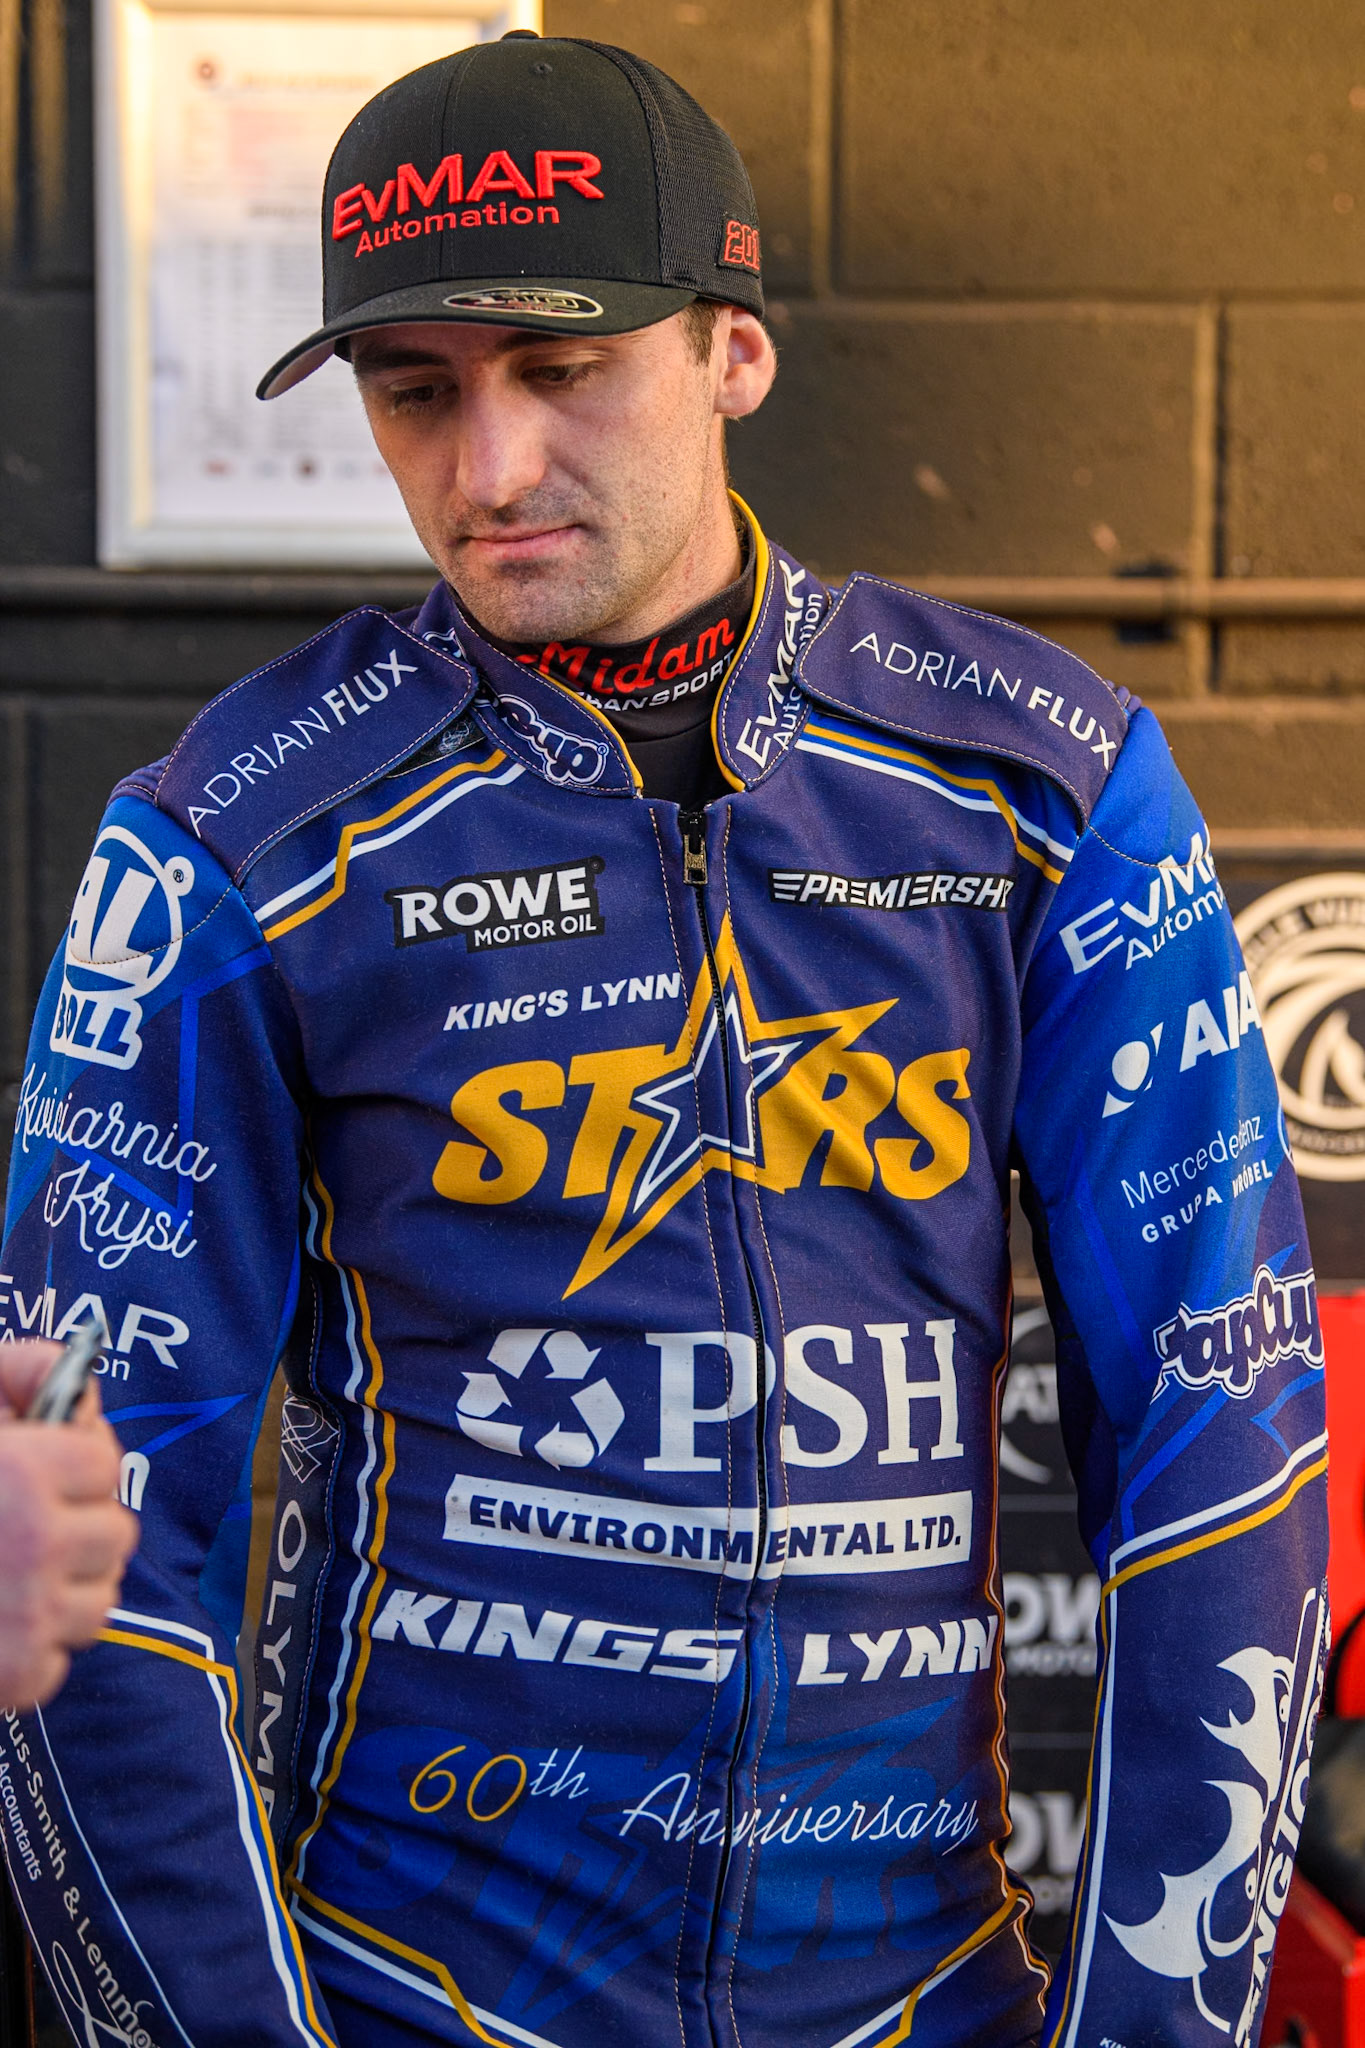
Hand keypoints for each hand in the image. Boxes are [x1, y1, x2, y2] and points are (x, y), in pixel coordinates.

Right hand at [0, 1343, 138, 1709]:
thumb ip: (16, 1373)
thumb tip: (76, 1384)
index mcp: (24, 1470)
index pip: (102, 1463)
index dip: (72, 1466)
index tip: (42, 1474)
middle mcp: (37, 1541)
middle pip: (114, 1534)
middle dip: (77, 1530)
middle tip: (26, 1532)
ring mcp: (29, 1614)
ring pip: (98, 1602)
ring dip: (62, 1593)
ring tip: (8, 1582)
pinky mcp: (14, 1674)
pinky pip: (55, 1663)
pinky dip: (28, 1653)